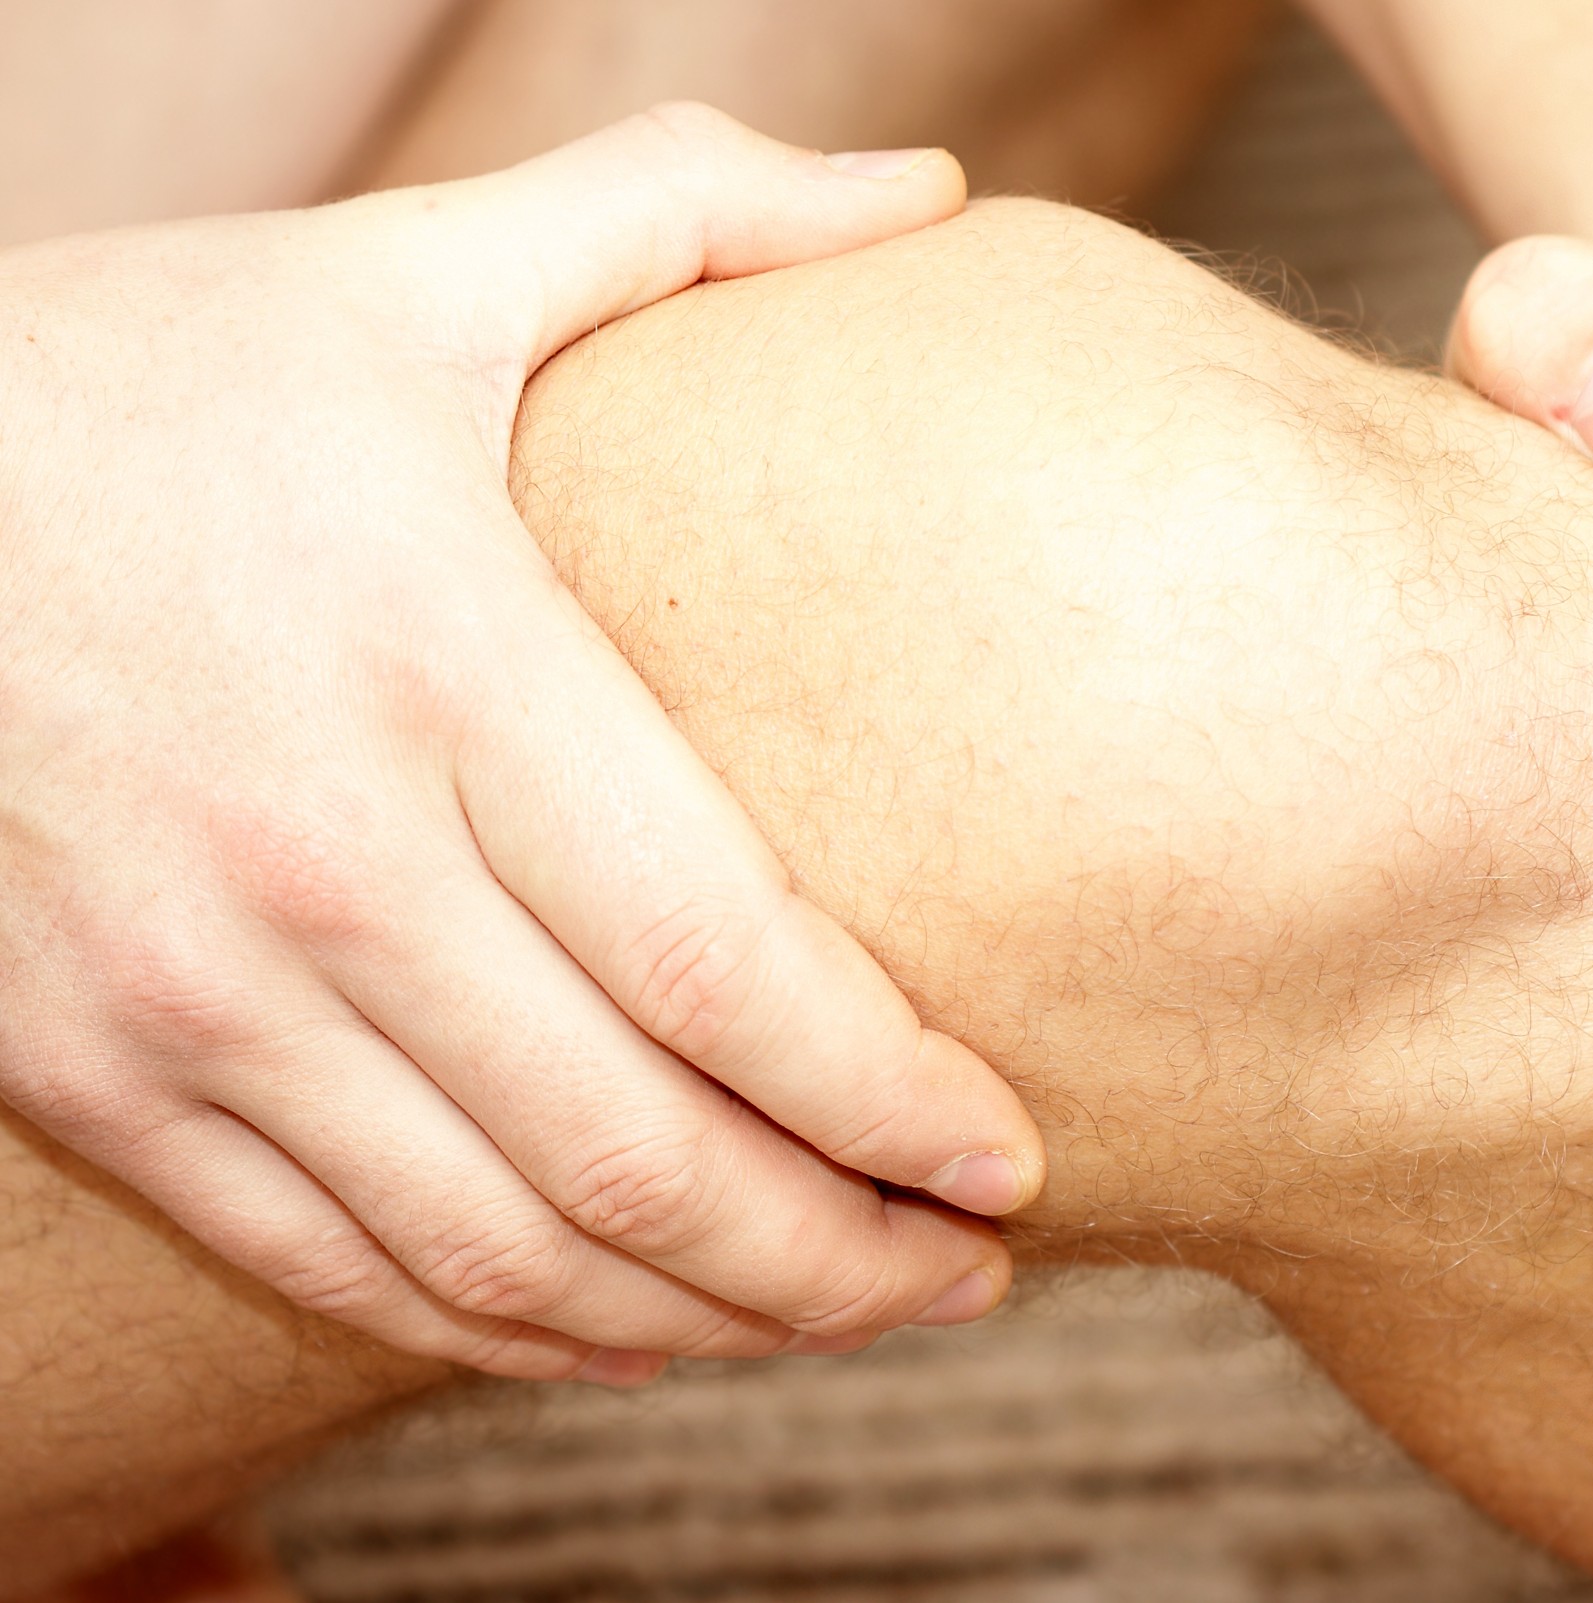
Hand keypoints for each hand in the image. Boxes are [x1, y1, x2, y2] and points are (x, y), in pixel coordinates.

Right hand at [0, 106, 1044, 1382]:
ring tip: (849, 1311)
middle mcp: (317, 863)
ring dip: (707, 1316)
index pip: (719, 958)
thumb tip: (925, 184)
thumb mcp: (406, 272)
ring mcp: (189, 999)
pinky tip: (628, 1328)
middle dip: (842, 1254)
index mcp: (440, 665)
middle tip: (978, 1272)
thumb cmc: (141, 383)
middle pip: (638, 1148)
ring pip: (500, 1251)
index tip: (1014, 1155)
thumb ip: (677, 218)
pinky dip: (502, 1333)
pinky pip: (334, 1268)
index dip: (889, 1094)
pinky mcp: (94, 1077)